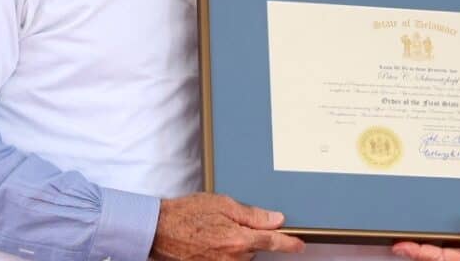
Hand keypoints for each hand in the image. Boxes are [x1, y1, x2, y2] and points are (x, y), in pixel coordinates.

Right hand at [150, 192, 304, 259]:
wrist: (159, 230)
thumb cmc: (187, 213)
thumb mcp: (222, 204)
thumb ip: (252, 215)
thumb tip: (276, 220)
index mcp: (238, 239)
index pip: (272, 242)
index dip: (289, 243)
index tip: (299, 245)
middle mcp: (232, 258)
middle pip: (254, 249)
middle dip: (249, 237)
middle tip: (228, 222)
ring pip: (241, 257)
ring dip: (235, 245)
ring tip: (214, 231)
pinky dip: (224, 252)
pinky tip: (210, 241)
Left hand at [391, 212, 459, 260]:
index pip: (441, 259)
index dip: (420, 252)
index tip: (400, 245)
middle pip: (441, 255)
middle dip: (420, 248)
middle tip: (397, 238)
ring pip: (450, 250)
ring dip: (434, 243)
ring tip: (412, 233)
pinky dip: (450, 237)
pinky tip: (441, 227)